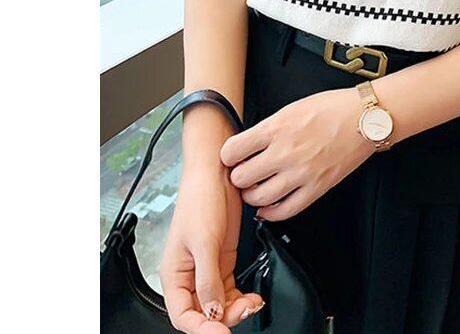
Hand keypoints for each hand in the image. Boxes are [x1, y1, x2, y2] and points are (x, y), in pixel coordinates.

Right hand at [160, 163, 263, 332]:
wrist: (218, 173)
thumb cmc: (201, 199)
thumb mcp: (204, 241)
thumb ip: (207, 279)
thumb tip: (212, 311)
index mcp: (174, 273)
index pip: (182, 315)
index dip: (201, 328)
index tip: (221, 333)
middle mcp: (189, 274)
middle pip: (203, 312)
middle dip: (223, 318)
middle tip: (244, 311)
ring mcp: (207, 267)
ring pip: (219, 303)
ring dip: (235, 309)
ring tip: (252, 303)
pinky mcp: (223, 259)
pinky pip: (230, 289)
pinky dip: (241, 297)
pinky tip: (253, 297)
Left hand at [220, 87, 372, 220]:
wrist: (364, 119)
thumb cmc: (332, 108)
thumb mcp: (291, 108)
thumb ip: (267, 129)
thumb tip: (247, 146)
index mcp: (276, 128)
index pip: (232, 151)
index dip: (228, 155)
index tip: (233, 156)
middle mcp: (285, 152)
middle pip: (240, 178)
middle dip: (238, 176)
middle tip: (244, 172)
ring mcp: (301, 173)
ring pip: (258, 198)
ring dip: (252, 195)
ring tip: (256, 188)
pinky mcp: (316, 188)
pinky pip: (284, 211)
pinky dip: (270, 213)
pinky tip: (269, 206)